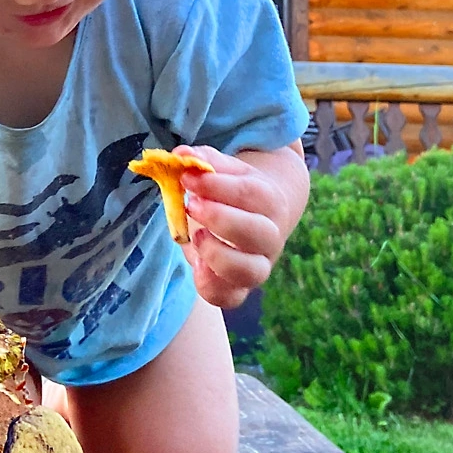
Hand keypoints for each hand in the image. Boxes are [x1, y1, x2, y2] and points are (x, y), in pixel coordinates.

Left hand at [172, 142, 307, 311]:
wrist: (253, 219)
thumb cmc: (232, 192)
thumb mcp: (223, 171)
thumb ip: (203, 161)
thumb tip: (181, 154)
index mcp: (269, 201)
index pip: (250, 193)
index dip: (217, 186)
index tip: (187, 178)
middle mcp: (270, 236)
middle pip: (258, 233)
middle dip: (221, 219)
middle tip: (191, 205)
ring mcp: (258, 265)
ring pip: (250, 271)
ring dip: (218, 255)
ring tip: (197, 237)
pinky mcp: (240, 289)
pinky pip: (230, 298)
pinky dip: (211, 287)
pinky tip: (196, 265)